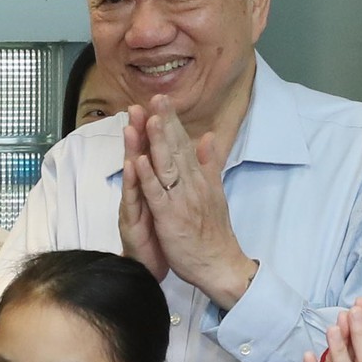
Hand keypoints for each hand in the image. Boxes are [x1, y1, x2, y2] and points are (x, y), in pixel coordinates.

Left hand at [126, 105, 254, 307]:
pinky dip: (149, 178)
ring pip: (167, 166)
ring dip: (158, 142)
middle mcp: (192, 184)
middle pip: (177, 148)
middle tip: (156, 97)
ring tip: (150, 118)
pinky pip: (158, 195)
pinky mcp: (171, 218)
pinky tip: (140, 161)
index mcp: (199, 178)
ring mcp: (181, 200)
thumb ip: (210, 164)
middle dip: (166, 122)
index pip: (184, 144)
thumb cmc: (214, 232)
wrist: (221, 264)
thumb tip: (209, 136)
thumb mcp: (215, 192)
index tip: (163, 99)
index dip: (173, 121)